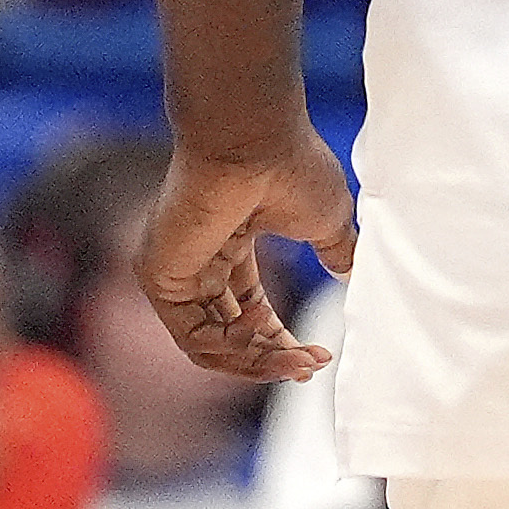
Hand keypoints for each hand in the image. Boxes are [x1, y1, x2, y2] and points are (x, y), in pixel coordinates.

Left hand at [142, 135, 357, 381]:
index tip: (318, 357)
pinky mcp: (159, 277)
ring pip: (209, 344)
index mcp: (231, 246)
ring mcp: (174, 272)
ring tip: (297, 362)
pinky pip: (192, 334)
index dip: (282, 340)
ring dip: (256, 362)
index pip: (249, 311)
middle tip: (310, 368)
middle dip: (272, 358)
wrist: (254, 140)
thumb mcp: (326, 219)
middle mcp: (196, 262)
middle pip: (229, 333)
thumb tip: (350, 273)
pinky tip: (263, 333)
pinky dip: (231, 346)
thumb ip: (335, 250)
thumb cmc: (292, 167)